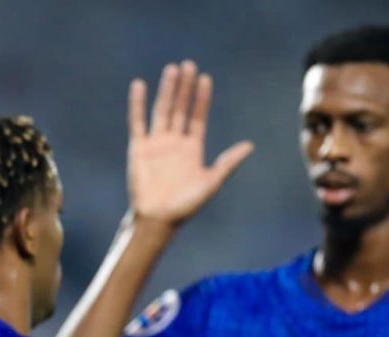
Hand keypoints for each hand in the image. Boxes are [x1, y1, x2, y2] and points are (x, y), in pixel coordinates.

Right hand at [127, 60, 253, 226]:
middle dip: (185, 88)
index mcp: (192, 148)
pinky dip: (138, 104)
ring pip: (162, 110)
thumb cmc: (186, 205)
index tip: (205, 79)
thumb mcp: (212, 182)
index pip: (197, 117)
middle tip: (188, 64)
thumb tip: (250, 145)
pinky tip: (140, 85)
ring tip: (172, 69)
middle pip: (180, 108)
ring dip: (167, 90)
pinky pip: (138, 122)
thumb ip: (228, 163)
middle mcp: (174, 142)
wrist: (158, 219)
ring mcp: (156, 143)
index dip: (201, 98)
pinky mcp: (139, 148)